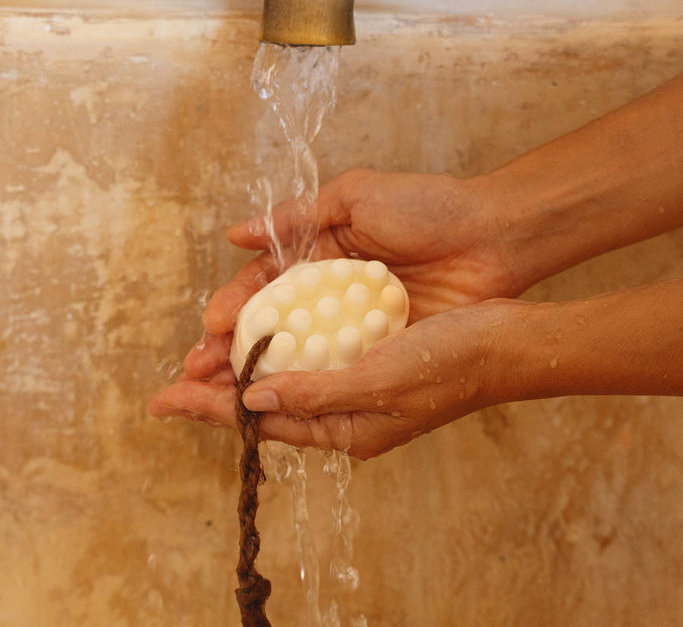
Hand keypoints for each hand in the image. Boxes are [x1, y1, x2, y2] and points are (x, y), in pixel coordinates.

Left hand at [149, 300, 517, 459]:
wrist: (506, 339)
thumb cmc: (450, 365)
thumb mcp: (380, 382)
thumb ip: (316, 393)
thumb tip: (253, 400)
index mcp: (348, 428)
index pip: (264, 422)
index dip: (211, 407)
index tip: (166, 399)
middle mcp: (347, 408)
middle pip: (268, 401)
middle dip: (219, 388)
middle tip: (173, 376)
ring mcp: (358, 379)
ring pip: (287, 373)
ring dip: (246, 361)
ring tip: (207, 350)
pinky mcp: (370, 349)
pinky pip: (314, 348)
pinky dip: (284, 338)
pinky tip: (267, 322)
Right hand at [173, 167, 516, 386]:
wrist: (493, 235)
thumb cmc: (427, 207)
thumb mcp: (356, 196)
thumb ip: (297, 216)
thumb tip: (235, 234)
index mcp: (324, 255)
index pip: (268, 285)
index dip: (236, 305)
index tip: (209, 326)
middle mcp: (335, 295)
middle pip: (275, 327)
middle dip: (235, 348)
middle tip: (198, 370)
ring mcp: (359, 327)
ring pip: (300, 356)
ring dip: (260, 373)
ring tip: (221, 393)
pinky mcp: (386, 350)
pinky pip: (340, 370)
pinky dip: (308, 384)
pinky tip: (278, 398)